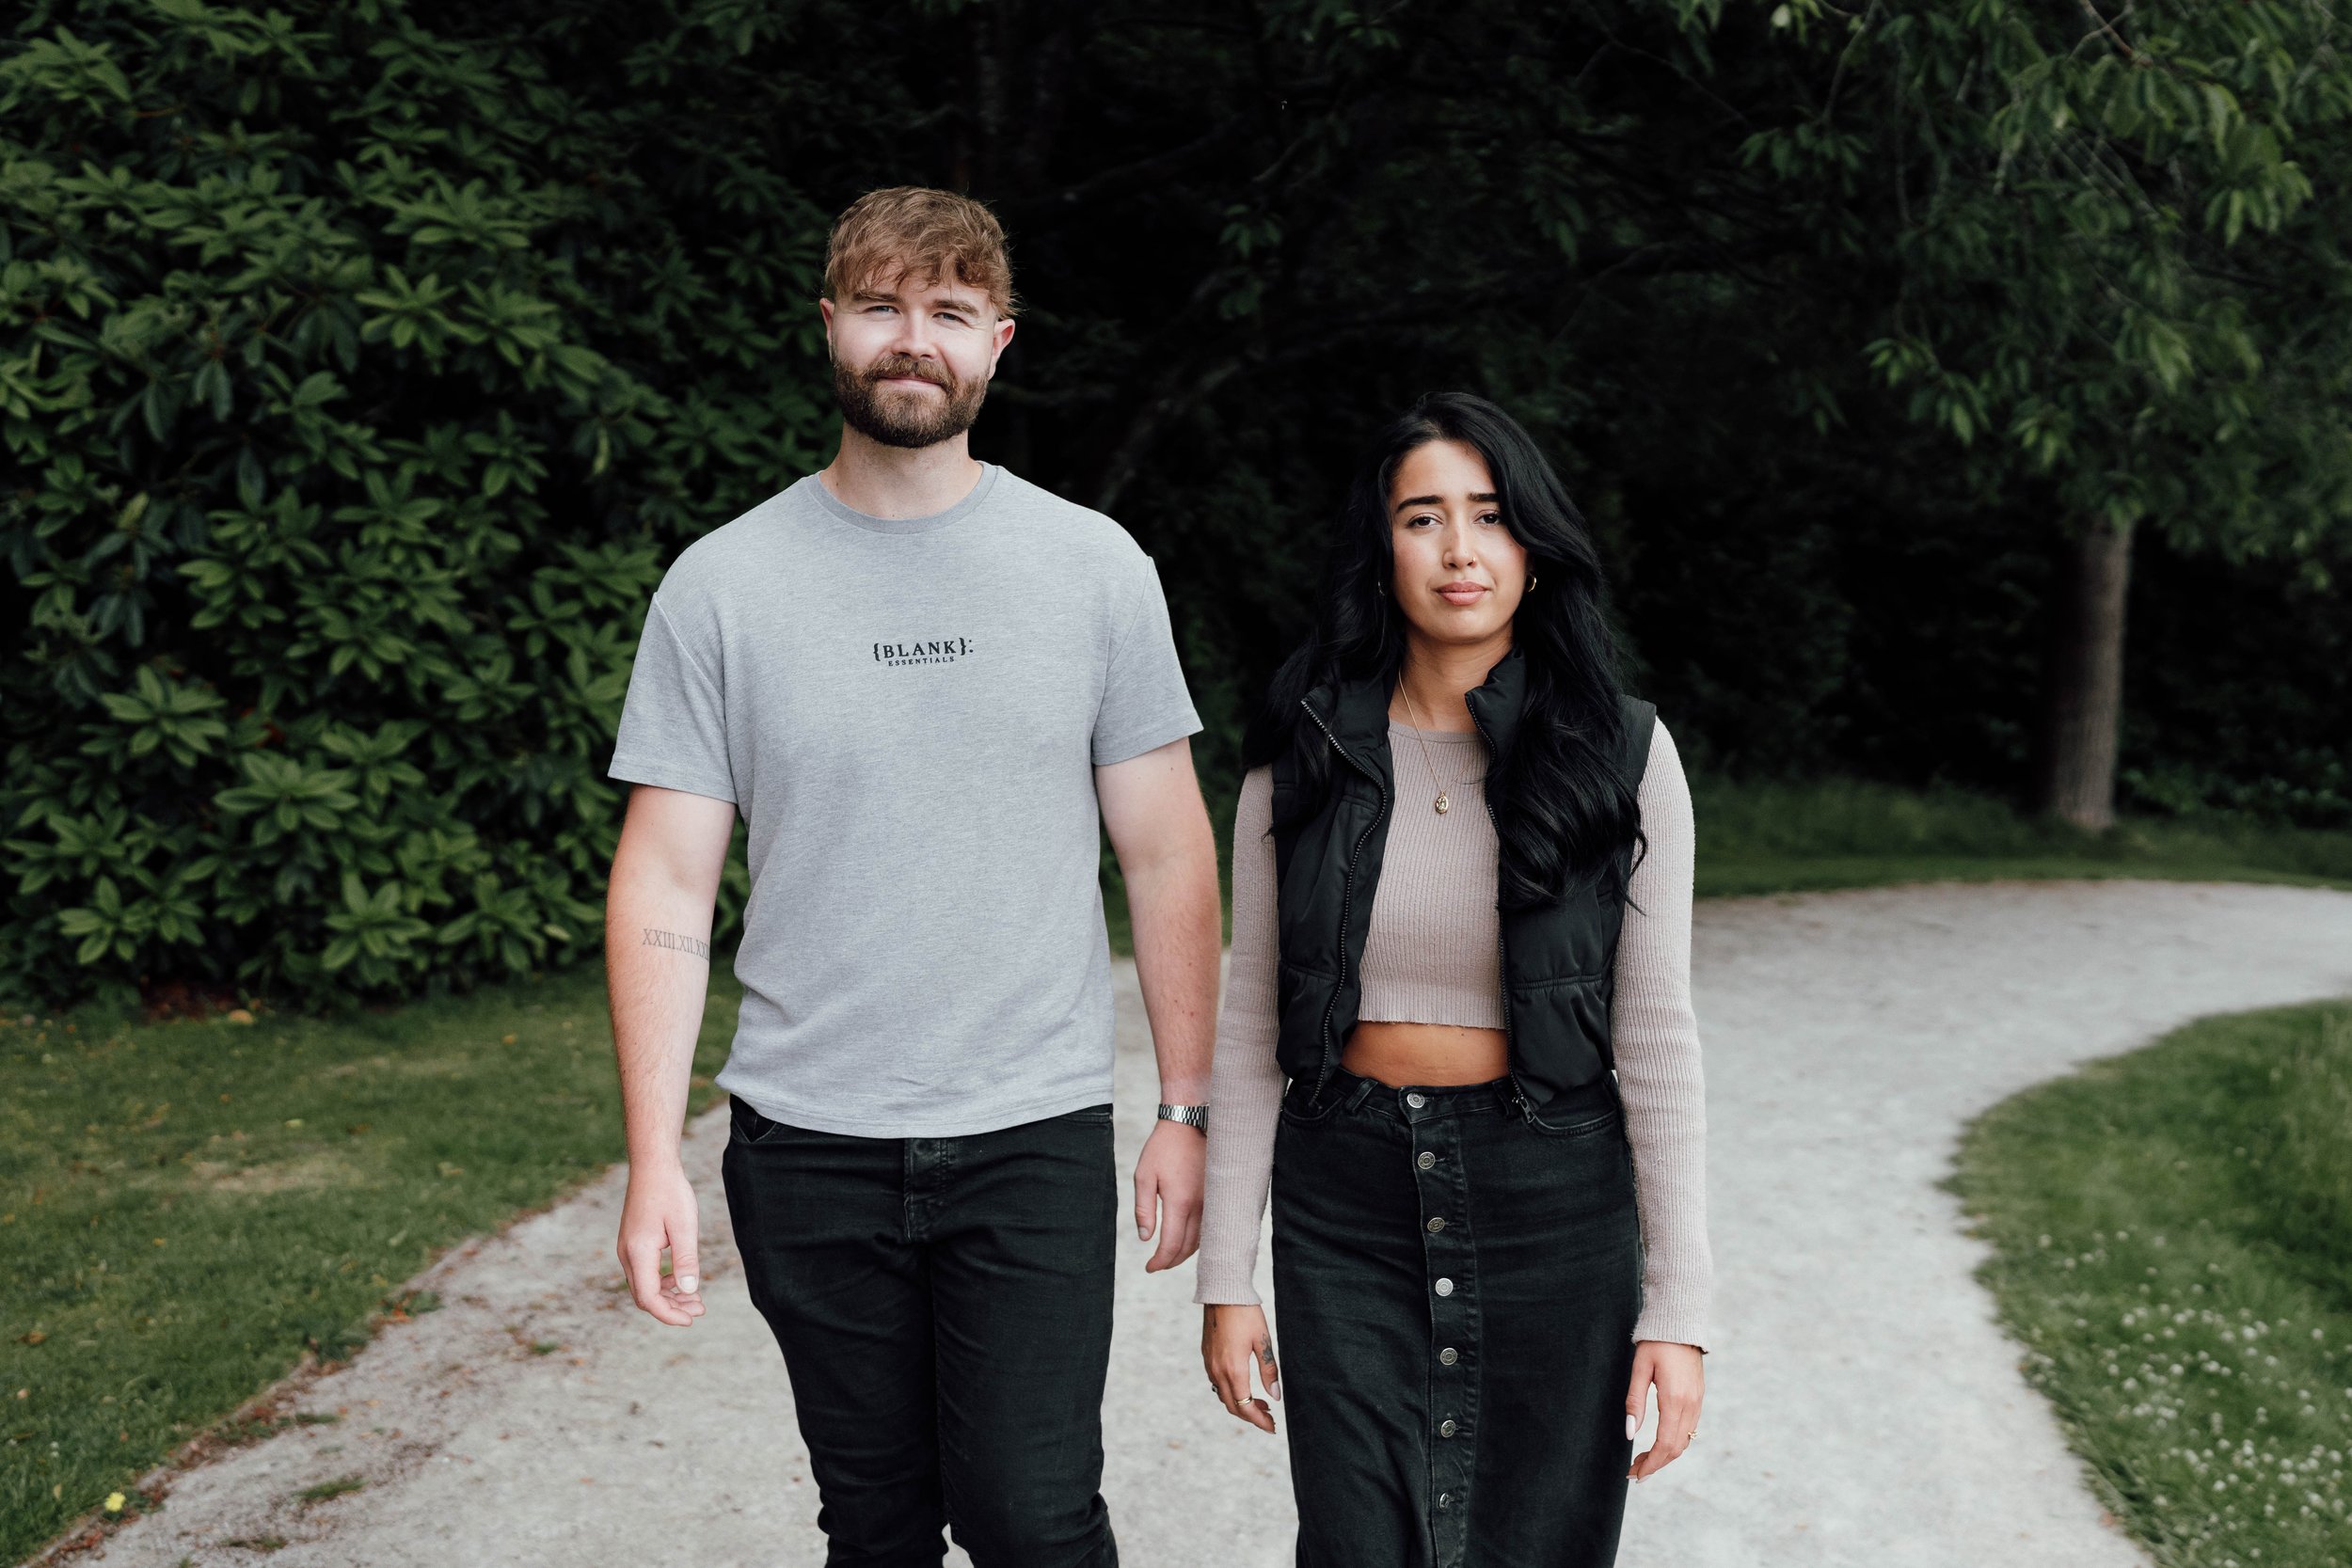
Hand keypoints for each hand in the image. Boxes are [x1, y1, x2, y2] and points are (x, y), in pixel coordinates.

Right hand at [617, 1158, 704, 1326]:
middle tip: (700, 1309)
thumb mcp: (684, 1227)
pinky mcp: (633, 1243)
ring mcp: (628, 1249)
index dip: (669, 1314)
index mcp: (638, 1253)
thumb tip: (690, 1291)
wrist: (652, 1167)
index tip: (691, 1320)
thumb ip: (686, 1260)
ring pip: (644, 1285)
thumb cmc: (670, 1192)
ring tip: (695, 1298)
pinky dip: (662, 1282)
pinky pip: (645, 1273)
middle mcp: (627, 1254)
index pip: (649, 1298)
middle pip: (644, 1296)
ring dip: (668, 1295)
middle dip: (671, 1308)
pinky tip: (682, 1279)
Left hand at [1133, 1119, 1203, 1271]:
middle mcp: (1200, 1206)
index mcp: (1180, 1202)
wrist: (1190, 1124)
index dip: (1160, 1261)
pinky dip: (1198, 1240)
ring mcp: (1212, 1202)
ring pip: (1202, 1241)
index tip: (1149, 1267)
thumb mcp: (1144, 1175)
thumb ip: (1144, 1210)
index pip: (1172, 1245)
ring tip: (1169, 1256)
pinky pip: (1210, 1228)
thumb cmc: (1163, 1148)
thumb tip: (1146, 1238)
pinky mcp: (1218, 1196)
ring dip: (1185, 1253)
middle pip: (1188, 1248)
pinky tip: (1186, 1240)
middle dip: (1171, 1261)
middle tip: (1157, 1265)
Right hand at [1202, 1303, 1280, 1432]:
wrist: (1222, 1293)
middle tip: (1269, 1418)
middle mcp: (1217, 1370)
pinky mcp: (1206, 1356)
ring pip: (1223, 1396)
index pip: (1245, 1407)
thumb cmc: (1246, 1314)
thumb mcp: (1262, 1341)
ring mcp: (1209, 1364)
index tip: (1272, 1427)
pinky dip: (1230, 1392)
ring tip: (1260, 1403)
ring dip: (1240, 1404)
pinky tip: (1243, 1386)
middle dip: (1251, 1416)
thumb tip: (1275, 1397)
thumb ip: (1269, 1371)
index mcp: (1233, 1369)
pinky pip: (1216, 1383)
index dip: (1259, 1421)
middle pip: (1232, 1406)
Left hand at [1624, 1340, 1703, 1480]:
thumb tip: (1630, 1433)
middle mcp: (1690, 1404)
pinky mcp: (1698, 1397)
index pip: (1665, 1444)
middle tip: (1634, 1473)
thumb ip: (1635, 1402)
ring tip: (1642, 1461)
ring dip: (1664, 1455)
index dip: (1651, 1464)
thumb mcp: (1639, 1369)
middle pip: (1676, 1448)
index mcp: (1675, 1399)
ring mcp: (1697, 1402)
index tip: (1635, 1475)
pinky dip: (1674, 1442)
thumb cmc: (1656, 1343)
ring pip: (1684, 1441)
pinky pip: (1689, 1429)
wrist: (1681, 1323)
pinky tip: (1658, 1443)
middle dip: (1655, 1464)